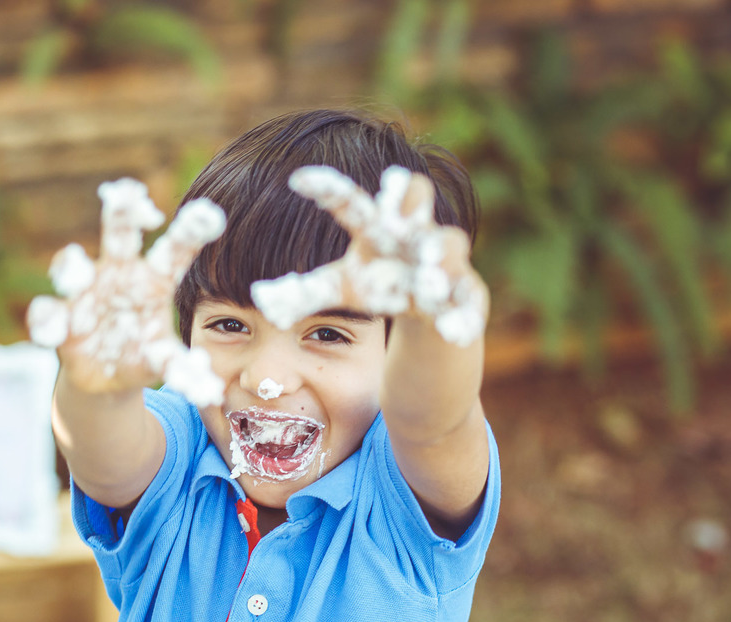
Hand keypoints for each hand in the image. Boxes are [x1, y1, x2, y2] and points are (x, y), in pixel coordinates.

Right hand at [27, 178, 226, 405]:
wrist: (105, 378)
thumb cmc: (143, 354)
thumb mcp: (165, 362)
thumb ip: (183, 370)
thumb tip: (207, 390)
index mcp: (152, 282)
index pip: (173, 253)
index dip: (189, 233)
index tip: (211, 213)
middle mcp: (116, 276)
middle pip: (118, 238)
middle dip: (121, 215)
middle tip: (125, 192)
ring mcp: (83, 296)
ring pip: (73, 269)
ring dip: (73, 269)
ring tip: (75, 275)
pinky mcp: (58, 322)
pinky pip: (46, 315)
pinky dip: (46, 322)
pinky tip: (51, 332)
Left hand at [251, 165, 488, 345]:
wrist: (428, 308)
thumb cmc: (379, 286)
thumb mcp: (340, 289)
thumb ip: (303, 294)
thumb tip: (261, 301)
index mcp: (376, 228)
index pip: (352, 203)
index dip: (328, 190)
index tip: (297, 180)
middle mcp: (413, 233)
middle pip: (416, 197)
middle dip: (409, 199)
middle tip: (393, 204)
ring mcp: (444, 259)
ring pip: (449, 246)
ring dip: (440, 257)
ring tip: (428, 276)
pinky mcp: (467, 291)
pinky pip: (469, 299)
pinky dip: (463, 315)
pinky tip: (457, 333)